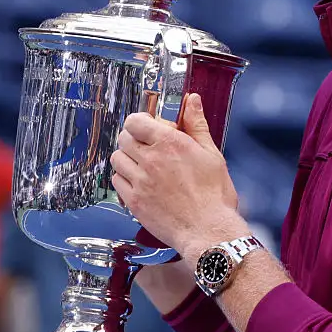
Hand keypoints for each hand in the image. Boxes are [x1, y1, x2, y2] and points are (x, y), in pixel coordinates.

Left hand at [111, 94, 245, 261]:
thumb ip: (197, 124)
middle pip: (123, 138)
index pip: (135, 121)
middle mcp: (151, 159)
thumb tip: (192, 100)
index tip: (147, 127)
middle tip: (146, 147)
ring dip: (127, 158)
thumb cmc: (214, 195)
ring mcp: (140, 181)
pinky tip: (139, 183)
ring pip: (117, 159)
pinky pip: (116, 182)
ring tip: (142, 165)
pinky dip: (124, 179)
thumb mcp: (211, 154)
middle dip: (133, 139)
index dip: (139, 122)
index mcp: (170, 143)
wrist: (208, 231)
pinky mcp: (134, 202)